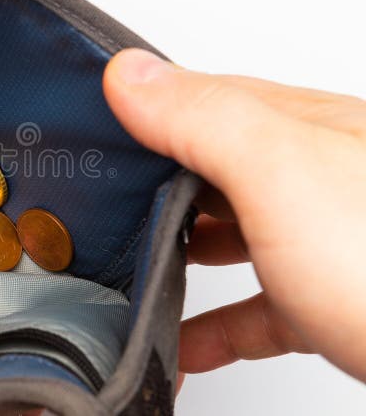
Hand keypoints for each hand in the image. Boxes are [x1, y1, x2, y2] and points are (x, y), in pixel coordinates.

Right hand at [103, 49, 365, 381]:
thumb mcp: (283, 174)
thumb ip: (202, 117)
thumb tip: (129, 71)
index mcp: (299, 131)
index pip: (199, 101)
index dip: (137, 110)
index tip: (82, 128)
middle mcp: (313, 179)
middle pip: (210, 171)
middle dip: (147, 184)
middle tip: (91, 204)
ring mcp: (324, 243)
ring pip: (230, 239)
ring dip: (174, 255)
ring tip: (124, 271)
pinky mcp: (335, 306)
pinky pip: (258, 310)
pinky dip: (213, 325)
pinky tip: (186, 344)